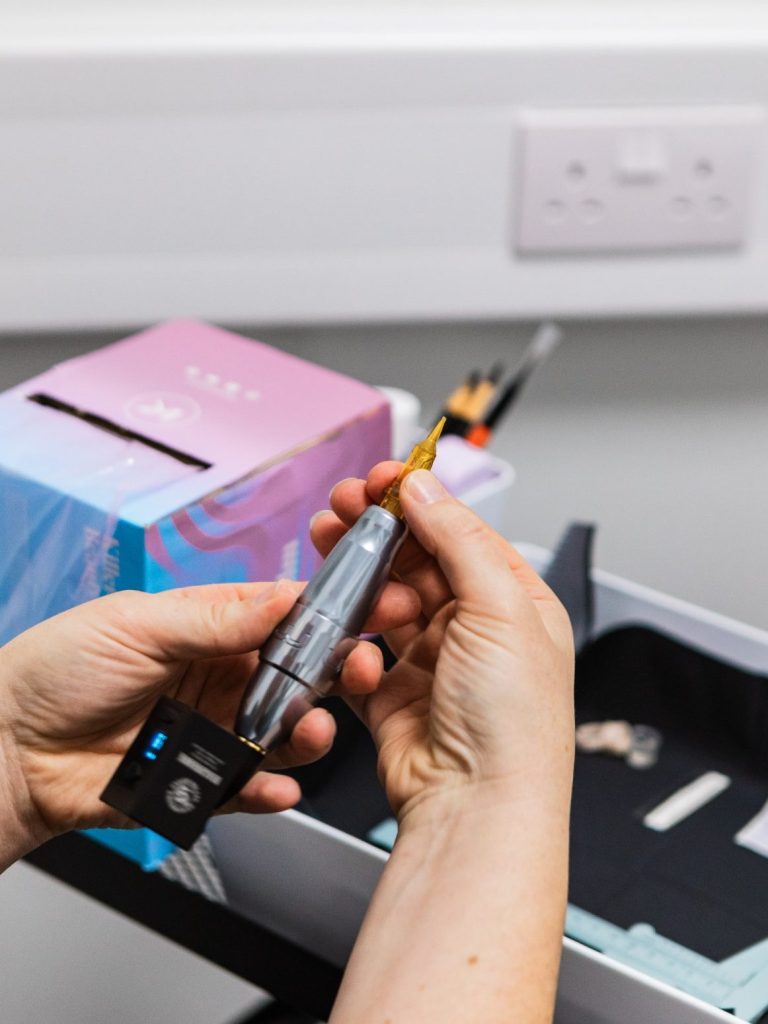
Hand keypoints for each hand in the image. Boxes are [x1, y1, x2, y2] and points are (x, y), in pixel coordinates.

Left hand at [0, 577, 419, 857]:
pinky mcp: (199, 782)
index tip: (374, 609)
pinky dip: (269, 791)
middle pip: (299, 676)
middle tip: (358, 673)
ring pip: (284, 733)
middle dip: (336, 674)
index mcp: (211, 628)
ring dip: (309, 734)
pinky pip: (248, 788)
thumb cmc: (57, 669)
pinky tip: (276, 787)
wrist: (6, 749)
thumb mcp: (139, 624)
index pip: (285, 615)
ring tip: (312, 732)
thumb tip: (287, 595)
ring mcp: (214, 731)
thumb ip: (218, 618)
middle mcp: (221, 677)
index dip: (330, 613)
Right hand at [311, 463, 574, 824]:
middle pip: (416, 561)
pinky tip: (348, 637)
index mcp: (514, 603)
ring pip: (382, 600)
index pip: (461, 533)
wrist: (476, 808)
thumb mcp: (499, 609)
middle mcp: (475, 629)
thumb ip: (458, 540)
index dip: (419, 502)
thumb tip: (426, 489)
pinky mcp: (392, 695)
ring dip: (357, 579)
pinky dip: (348, 641)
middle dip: (376, 532)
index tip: (381, 479)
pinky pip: (359, 651)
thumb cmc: (513, 724)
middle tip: (341, 506)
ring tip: (330, 556)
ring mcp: (432, 662)